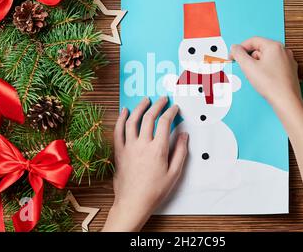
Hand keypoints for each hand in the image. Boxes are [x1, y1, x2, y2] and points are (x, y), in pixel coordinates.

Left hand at [103, 97, 187, 231]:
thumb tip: (184, 136)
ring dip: (140, 108)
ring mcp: (129, 147)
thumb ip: (180, 152)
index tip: (174, 108)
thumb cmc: (154, 191)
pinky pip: (118, 131)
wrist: (133, 203)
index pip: (165, 122)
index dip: (171, 112)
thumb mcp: (174, 174)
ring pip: (132, 120)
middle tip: (163, 100)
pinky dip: (121, 119)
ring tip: (145, 100)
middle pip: (149, 117)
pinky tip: (124, 112)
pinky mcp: (119, 152)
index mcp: (158, 149)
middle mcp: (142, 145)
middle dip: (157, 105)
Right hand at [230, 37, 301, 108]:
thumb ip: (238, 54)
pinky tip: (265, 81)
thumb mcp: (248, 67)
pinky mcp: (289, 71)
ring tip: (257, 78)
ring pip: (267, 58)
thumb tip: (235, 48)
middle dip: (250, 59)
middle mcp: (283, 51)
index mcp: (274, 46)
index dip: (240, 48)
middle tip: (246, 70)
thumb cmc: (271, 84)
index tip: (233, 57)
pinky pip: (274, 66)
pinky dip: (266, 71)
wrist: (286, 101)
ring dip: (258, 65)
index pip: (253, 41)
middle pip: (260, 49)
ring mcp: (288, 61)